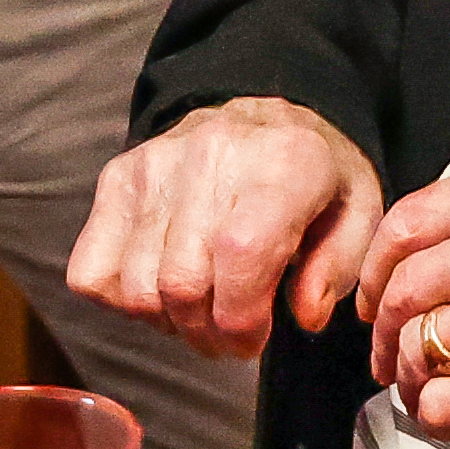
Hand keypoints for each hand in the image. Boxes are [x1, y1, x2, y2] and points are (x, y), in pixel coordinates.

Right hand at [64, 98, 381, 361]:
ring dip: (167, 323)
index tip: (254, 338)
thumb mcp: (358, 211)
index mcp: (284, 162)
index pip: (240, 253)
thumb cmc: (312, 175)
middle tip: (229, 336)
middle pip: (182, 283)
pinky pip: (92, 272)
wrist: (260, 111)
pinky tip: (161, 286)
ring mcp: (154, 164)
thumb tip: (305, 314)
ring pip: (135, 287)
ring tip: (199, 309)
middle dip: (207, 334)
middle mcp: (212, 155)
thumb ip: (339, 267)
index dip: (241, 319)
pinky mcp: (117, 178)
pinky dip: (121, 300)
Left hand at [356, 161, 449, 438]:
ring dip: (409, 376)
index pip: (408, 222)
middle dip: (385, 332)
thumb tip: (412, 250)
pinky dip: (432, 415)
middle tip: (388, 352)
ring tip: (422, 385)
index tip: (375, 292)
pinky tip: (447, 412)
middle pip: (403, 291)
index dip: (376, 265)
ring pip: (415, 349)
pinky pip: (437, 403)